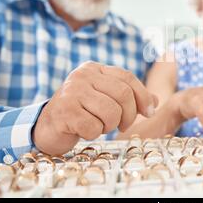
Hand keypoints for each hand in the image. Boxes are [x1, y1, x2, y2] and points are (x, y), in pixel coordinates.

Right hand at [33, 61, 157, 154]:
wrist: (47, 127)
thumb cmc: (82, 113)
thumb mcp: (106, 99)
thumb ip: (130, 98)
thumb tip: (155, 102)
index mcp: (94, 69)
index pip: (127, 77)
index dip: (143, 95)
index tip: (149, 112)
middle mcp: (82, 75)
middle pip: (123, 94)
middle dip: (128, 115)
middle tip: (122, 125)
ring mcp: (71, 91)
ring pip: (110, 112)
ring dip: (109, 126)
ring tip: (99, 126)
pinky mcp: (63, 110)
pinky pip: (93, 126)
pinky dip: (93, 134)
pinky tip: (84, 130)